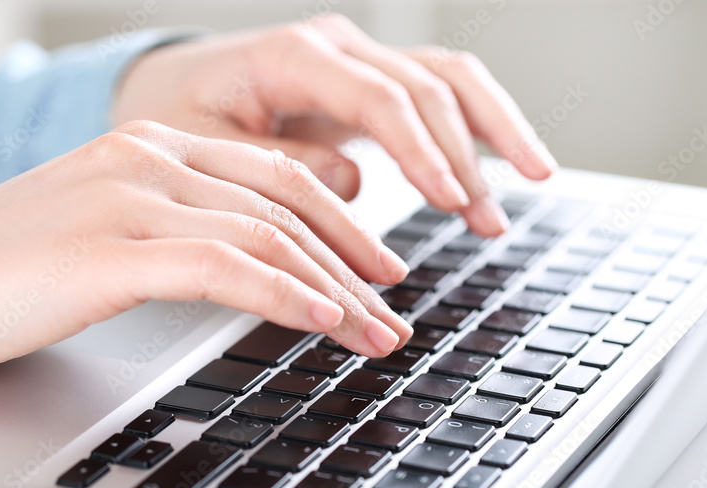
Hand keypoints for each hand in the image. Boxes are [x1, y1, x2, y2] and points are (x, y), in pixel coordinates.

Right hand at [0, 121, 412, 380]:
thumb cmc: (7, 273)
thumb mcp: (107, 236)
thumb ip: (178, 235)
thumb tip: (251, 271)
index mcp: (150, 146)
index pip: (274, 175)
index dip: (340, 221)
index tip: (377, 267)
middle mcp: (146, 157)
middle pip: (286, 201)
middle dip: (355, 258)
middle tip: (396, 305)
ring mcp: (129, 197)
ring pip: (266, 234)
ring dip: (335, 288)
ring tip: (377, 333)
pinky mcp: (110, 249)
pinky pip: (225, 267)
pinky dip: (285, 294)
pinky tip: (325, 322)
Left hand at [113, 14, 557, 235]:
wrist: (176, 90)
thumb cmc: (183, 117)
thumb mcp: (207, 147)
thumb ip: (278, 166)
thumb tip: (353, 184)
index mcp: (293, 57)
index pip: (378, 98)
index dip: (420, 150)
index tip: (449, 199)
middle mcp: (337, 48)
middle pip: (425, 87)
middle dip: (464, 155)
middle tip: (486, 220)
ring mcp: (360, 60)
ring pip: (448, 78)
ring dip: (492, 132)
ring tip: (530, 185)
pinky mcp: (373, 83)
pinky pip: (441, 93)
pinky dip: (480, 125)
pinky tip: (512, 162)